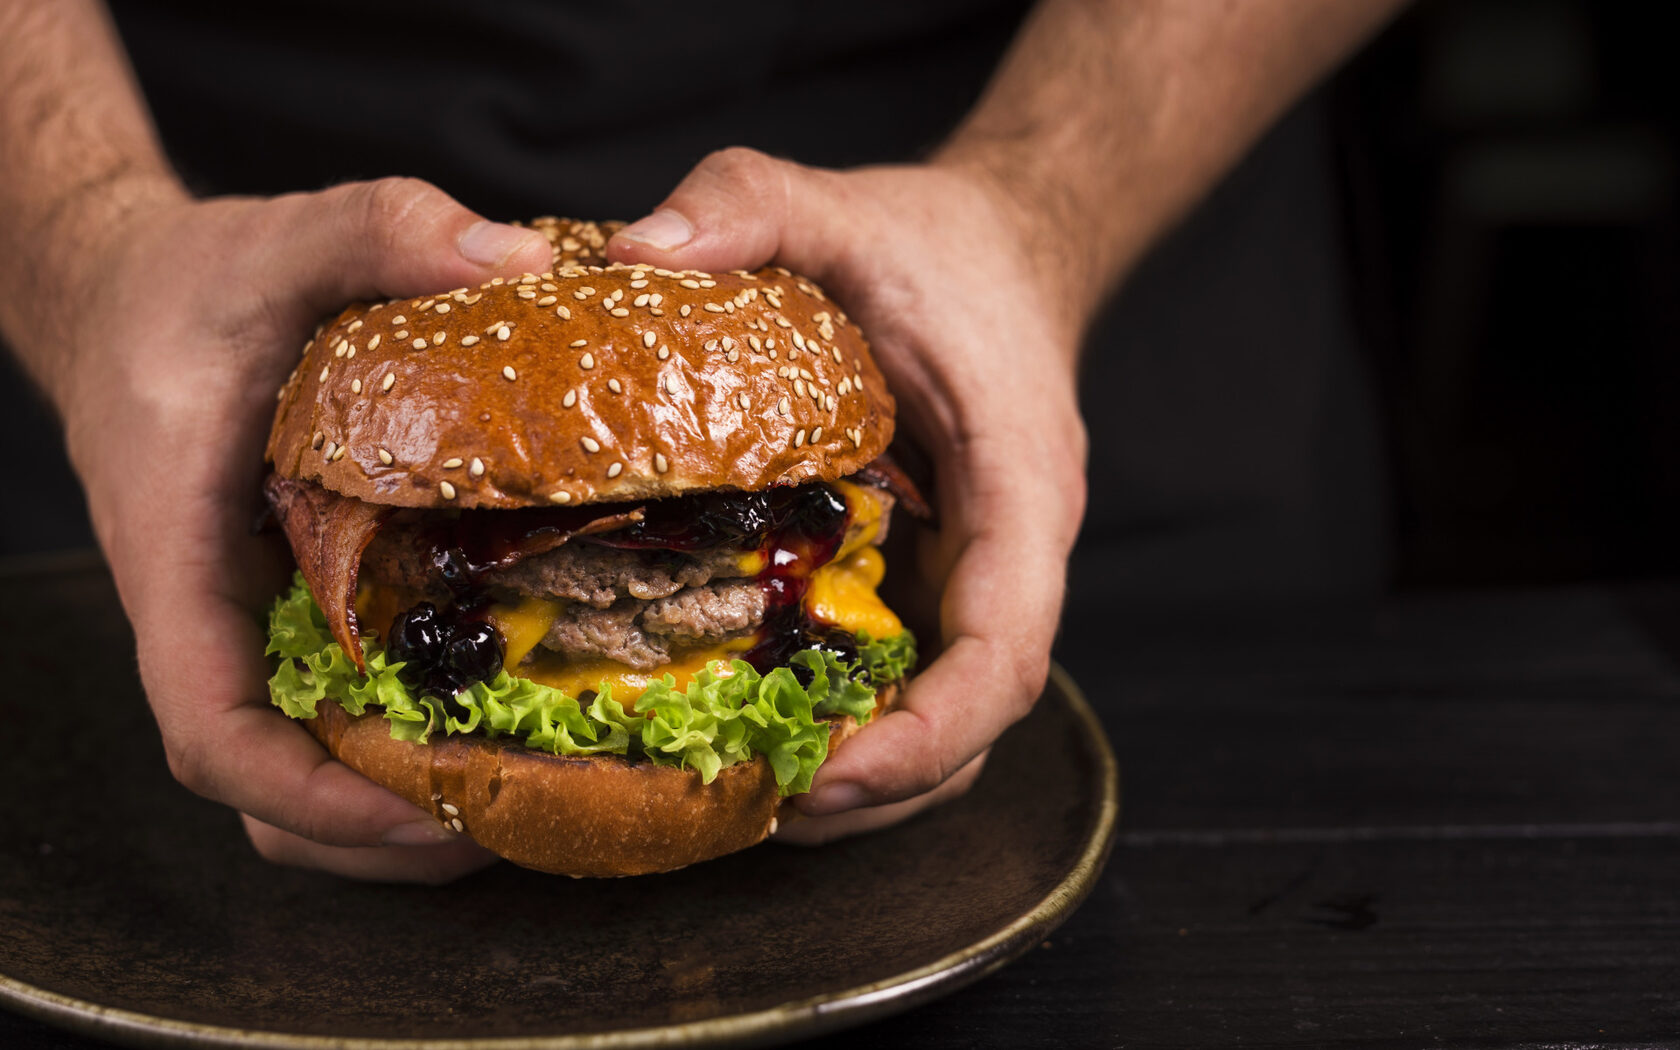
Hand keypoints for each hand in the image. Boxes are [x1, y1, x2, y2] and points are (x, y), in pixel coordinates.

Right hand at [52, 177, 554, 880]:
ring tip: (523, 807)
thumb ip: (384, 227)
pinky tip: (503, 736)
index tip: (417, 813)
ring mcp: (255, 625)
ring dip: (394, 818)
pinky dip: (403, 754)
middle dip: (373, 837)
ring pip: (296, 777)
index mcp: (179, 555)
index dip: (304, 796)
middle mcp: (213, 615)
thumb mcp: (284, 237)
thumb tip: (525, 259)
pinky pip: (335, 719)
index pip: (208, 728)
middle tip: (511, 824)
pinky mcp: (298, 613)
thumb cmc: (193, 285)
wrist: (135, 298)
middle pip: (262, 794)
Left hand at [608, 149, 1088, 841]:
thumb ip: (749, 200)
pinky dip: (846, 723)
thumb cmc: (937, 241)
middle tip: (753, 806)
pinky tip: (754, 724)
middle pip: (975, 718)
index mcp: (1019, 484)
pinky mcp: (932, 575)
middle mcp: (1009, 550)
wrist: (1001, 248)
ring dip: (862, 776)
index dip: (929, 735)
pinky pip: (907, 676)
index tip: (828, 776)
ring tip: (744, 791)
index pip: (1006, 650)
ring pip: (947, 718)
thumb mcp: (837, 203)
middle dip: (879, 786)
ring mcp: (974, 572)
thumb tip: (636, 255)